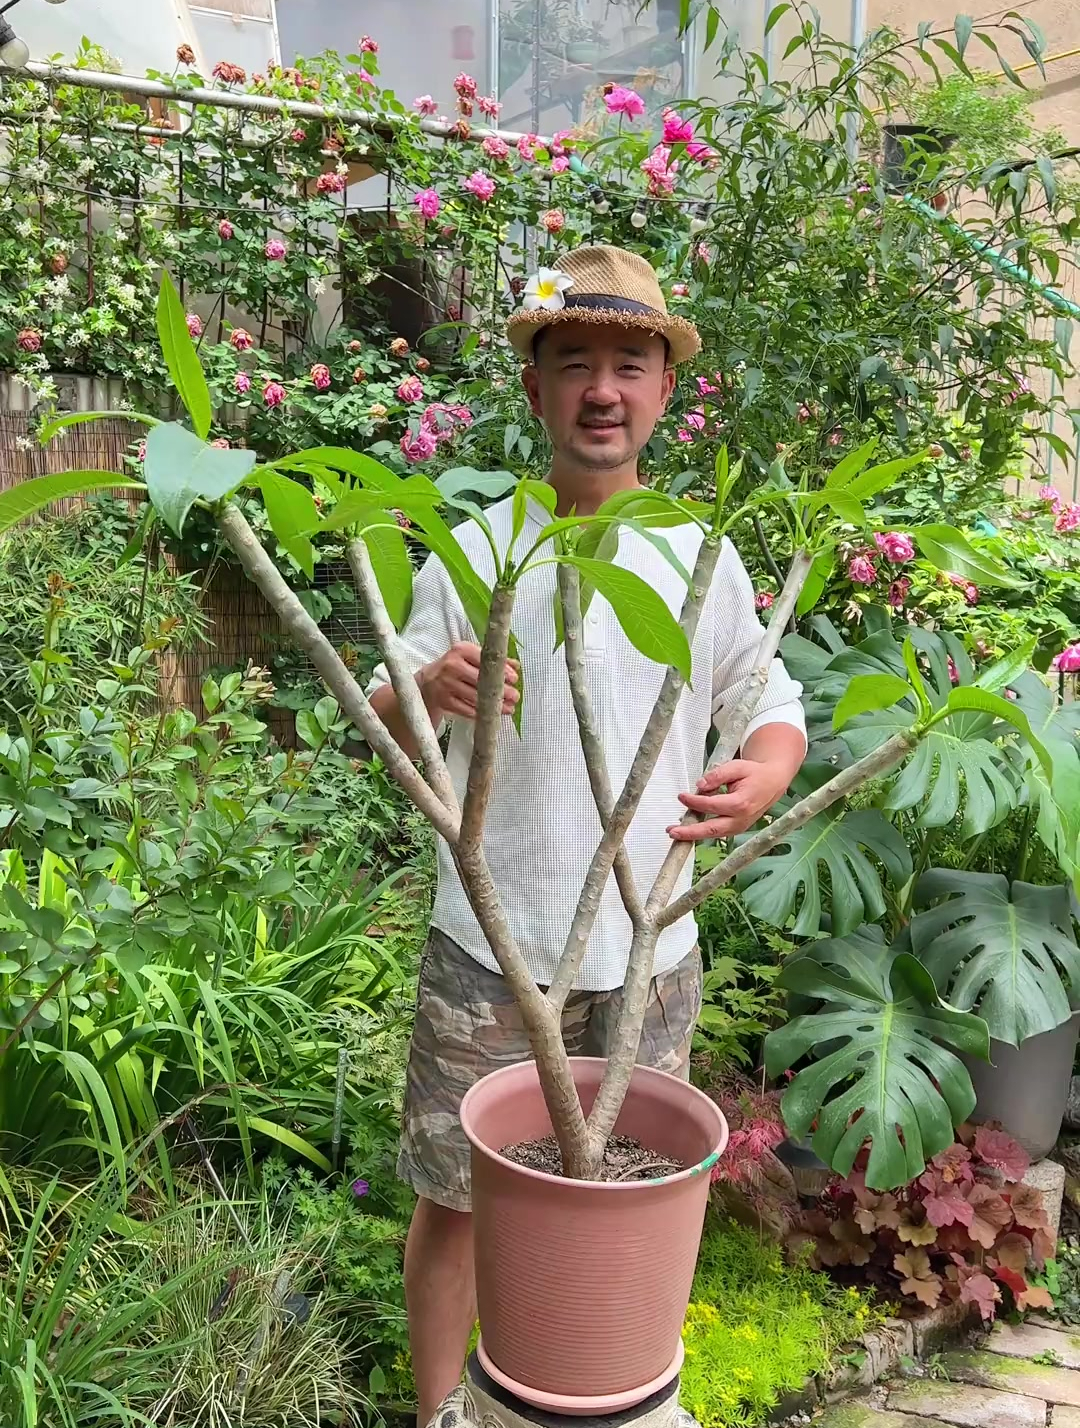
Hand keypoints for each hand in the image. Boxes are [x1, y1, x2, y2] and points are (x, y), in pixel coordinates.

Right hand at [421, 642, 518, 721]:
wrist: (427, 684)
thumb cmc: (454, 669)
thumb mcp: (470, 659)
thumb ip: (493, 661)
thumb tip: (516, 666)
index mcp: (460, 650)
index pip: (485, 660)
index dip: (501, 670)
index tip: (514, 679)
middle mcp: (451, 665)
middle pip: (481, 680)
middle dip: (501, 690)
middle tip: (515, 696)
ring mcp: (446, 684)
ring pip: (476, 697)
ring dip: (495, 704)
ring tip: (509, 708)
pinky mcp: (444, 701)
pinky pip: (467, 709)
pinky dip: (482, 713)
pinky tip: (493, 714)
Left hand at [668, 758, 789, 841]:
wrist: (773, 782)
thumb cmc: (755, 774)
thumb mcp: (737, 767)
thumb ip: (717, 775)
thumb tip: (700, 784)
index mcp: (741, 803)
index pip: (711, 805)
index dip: (694, 801)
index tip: (681, 796)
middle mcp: (741, 819)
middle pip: (711, 829)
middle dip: (690, 832)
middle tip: (672, 831)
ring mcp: (739, 826)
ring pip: (713, 835)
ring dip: (693, 835)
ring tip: (675, 832)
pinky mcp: (737, 828)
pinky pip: (717, 833)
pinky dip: (702, 832)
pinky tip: (689, 828)